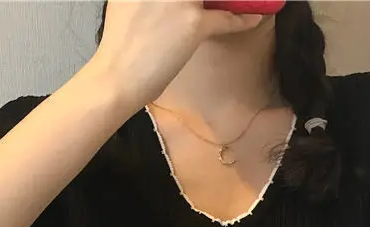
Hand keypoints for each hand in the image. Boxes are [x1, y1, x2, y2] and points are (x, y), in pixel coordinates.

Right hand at [90, 0, 264, 109]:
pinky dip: (242, 19)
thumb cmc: (121, 45)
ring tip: (247, 1)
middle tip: (217, 3)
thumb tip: (172, 0)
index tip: (202, 0)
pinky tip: (253, 18)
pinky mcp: (193, 22)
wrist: (116, 76)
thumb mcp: (128, 1)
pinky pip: (226, 17)